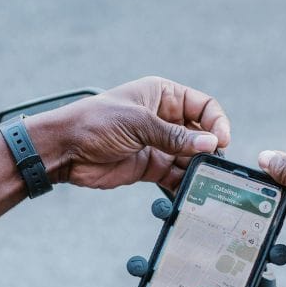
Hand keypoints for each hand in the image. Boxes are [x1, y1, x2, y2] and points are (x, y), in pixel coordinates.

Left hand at [34, 76, 230, 191]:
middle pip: (201, 133)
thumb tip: (210, 143)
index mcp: (162, 95)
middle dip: (210, 148)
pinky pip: (176, 175)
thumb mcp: (137, 123)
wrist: (64, 149)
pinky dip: (185, 183)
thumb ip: (174, 136)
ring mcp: (158, 144)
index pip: (203, 105)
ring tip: (208, 180)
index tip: (221, 140)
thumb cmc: (95, 123)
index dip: (216, 121)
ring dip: (200, 168)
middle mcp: (164, 118)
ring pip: (191, 157)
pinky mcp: (151, 167)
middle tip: (216, 164)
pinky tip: (193, 191)